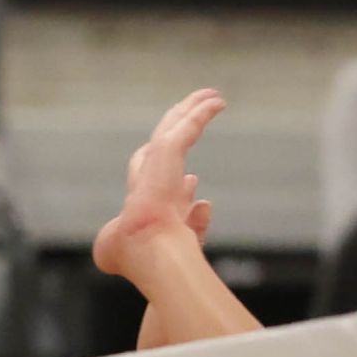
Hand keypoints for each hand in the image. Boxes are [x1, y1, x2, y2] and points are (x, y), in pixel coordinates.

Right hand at [92, 88, 224, 280]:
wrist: (147, 250)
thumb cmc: (146, 259)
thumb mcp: (167, 250)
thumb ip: (189, 229)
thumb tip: (203, 207)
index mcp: (138, 206)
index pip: (146, 178)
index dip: (159, 173)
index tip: (190, 179)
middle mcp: (146, 181)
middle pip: (157, 147)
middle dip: (170, 131)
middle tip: (183, 117)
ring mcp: (154, 165)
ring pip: (173, 129)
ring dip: (190, 111)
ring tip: (209, 97)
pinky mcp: (165, 151)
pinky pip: (187, 125)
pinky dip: (201, 112)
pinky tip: (218, 101)